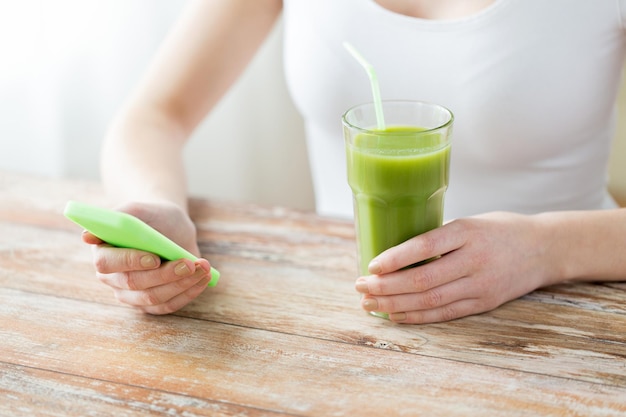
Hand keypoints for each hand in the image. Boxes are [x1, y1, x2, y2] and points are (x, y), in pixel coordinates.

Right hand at [82, 201, 211, 313]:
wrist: (170, 226)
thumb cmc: (154, 216)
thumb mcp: (140, 209)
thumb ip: (117, 217)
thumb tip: (88, 237)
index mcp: (102, 252)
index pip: (107, 263)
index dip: (131, 262)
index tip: (155, 257)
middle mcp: (112, 278)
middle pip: (135, 284)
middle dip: (166, 275)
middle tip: (191, 263)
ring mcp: (130, 294)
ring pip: (154, 298)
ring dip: (183, 284)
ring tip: (203, 268)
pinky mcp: (150, 304)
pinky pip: (168, 306)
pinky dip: (189, 293)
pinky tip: (203, 279)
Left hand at [355, 212, 553, 323]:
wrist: (545, 248)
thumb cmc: (500, 229)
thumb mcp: (470, 221)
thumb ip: (439, 236)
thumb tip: (394, 253)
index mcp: (468, 231)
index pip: (424, 246)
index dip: (394, 258)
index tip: (371, 264)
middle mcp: (474, 259)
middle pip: (422, 279)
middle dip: (386, 286)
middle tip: (360, 287)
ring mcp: (481, 285)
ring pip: (430, 300)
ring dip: (394, 304)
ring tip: (369, 304)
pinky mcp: (485, 303)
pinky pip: (445, 313)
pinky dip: (417, 316)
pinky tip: (395, 315)